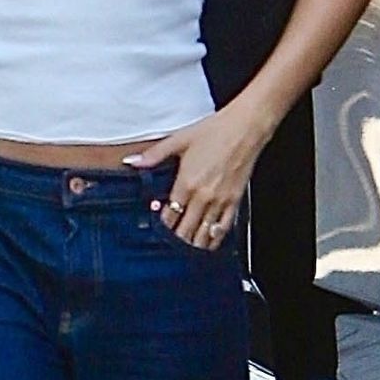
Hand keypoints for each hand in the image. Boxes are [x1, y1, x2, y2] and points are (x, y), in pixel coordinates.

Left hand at [124, 101, 272, 247]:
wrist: (247, 126)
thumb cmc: (216, 130)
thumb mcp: (180, 139)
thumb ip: (154, 155)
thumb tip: (132, 162)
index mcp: (187, 182)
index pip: (170, 214)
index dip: (162, 226)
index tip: (156, 232)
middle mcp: (203, 196)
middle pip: (185, 229)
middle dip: (175, 241)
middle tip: (167, 249)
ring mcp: (221, 200)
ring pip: (204, 233)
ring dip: (193, 244)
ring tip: (184, 253)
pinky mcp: (235, 200)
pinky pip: (224, 227)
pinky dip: (215, 239)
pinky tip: (209, 245)